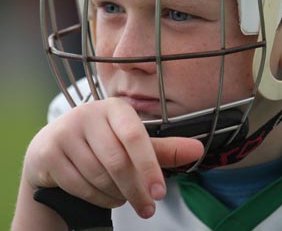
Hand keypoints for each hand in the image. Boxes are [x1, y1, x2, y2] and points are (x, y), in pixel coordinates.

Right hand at [23, 98, 203, 218]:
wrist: (54, 148)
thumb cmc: (105, 143)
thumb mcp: (134, 143)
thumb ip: (165, 148)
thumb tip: (198, 150)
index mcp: (115, 108)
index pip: (136, 136)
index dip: (149, 166)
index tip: (160, 193)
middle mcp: (88, 113)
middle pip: (117, 161)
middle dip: (135, 190)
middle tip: (147, 208)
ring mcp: (65, 131)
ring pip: (98, 176)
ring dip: (116, 194)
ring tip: (123, 196)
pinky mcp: (47, 151)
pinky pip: (78, 185)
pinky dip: (96, 198)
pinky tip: (104, 195)